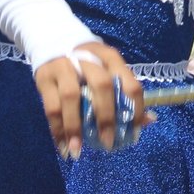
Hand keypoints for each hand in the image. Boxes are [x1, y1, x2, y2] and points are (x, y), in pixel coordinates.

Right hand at [32, 41, 148, 158]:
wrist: (52, 43)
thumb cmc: (87, 65)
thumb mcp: (108, 71)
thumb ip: (126, 94)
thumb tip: (149, 121)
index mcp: (110, 58)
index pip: (129, 82)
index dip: (135, 108)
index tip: (134, 132)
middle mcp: (87, 58)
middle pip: (101, 85)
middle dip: (106, 116)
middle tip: (108, 142)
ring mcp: (63, 67)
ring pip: (71, 96)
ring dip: (75, 126)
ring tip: (78, 150)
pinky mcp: (44, 78)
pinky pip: (50, 107)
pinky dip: (57, 129)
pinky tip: (63, 146)